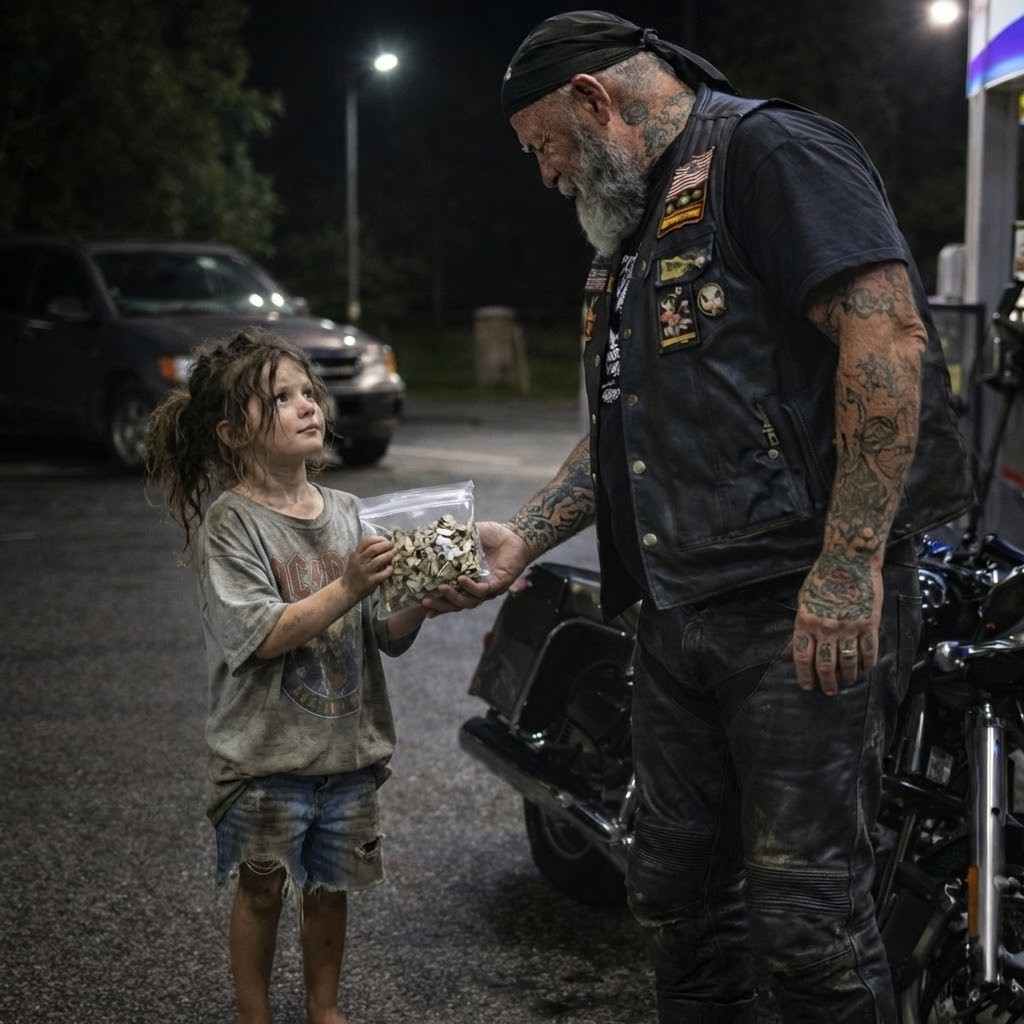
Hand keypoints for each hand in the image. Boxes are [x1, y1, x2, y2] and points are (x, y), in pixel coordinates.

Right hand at [344, 534, 395, 600]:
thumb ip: (365, 552)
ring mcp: (365, 571)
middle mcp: (359, 561)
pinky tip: (391, 568)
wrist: (347, 590)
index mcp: (355, 554)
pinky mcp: (370, 581)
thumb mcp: (355, 559)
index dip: (379, 538)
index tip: (386, 539)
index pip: (366, 541)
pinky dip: (389, 569)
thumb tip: (383, 544)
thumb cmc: (354, 573)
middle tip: (393, 545)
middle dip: (386, 545)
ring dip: (389, 554)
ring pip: (379, 560)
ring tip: (395, 552)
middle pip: (374, 549)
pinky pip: (383, 574)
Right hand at [421, 520, 531, 615]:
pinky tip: (462, 579)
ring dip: (454, 597)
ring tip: (442, 588)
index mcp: (465, 580)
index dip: (436, 603)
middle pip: (456, 605)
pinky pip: (483, 590)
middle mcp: (474, 588)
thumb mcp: (466, 537)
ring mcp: (487, 588)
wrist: (513, 534)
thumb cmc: (490, 536)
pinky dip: (471, 586)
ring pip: (468, 602)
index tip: (418, 603)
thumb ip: (451, 539)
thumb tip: (430, 532)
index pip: (448, 597)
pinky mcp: (499, 584)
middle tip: (424, 601)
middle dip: (440, 605)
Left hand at [791, 557, 881, 695]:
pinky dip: (867, 663)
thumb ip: (804, 624)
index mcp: (806, 622)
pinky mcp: (869, 624)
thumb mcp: (804, 600)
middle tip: (829, 691)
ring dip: (848, 677)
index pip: (802, 657)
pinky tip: (866, 668)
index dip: (804, 675)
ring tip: (847, 682)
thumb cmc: (822, 578)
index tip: (807, 686)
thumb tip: (801, 647)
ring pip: (848, 662)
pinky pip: (869, 650)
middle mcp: (826, 629)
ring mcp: (849, 627)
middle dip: (826, 682)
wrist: (849, 561)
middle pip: (825, 665)